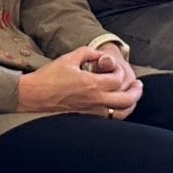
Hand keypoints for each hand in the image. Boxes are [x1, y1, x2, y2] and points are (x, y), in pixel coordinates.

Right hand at [15, 46, 143, 118]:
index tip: (116, 68)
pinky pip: (108, 119)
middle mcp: (94, 99)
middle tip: (139, 85)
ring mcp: (91, 111)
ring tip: (132, 98)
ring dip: (130, 105)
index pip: (118, 79)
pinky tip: (117, 106)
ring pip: (120, 114)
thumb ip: (88, 52)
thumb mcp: (69, 58)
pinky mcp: (86, 118)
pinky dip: (117, 113)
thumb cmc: (49, 76)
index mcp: (91, 83)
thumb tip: (100, 54)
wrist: (33, 95)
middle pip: (126, 100)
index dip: (121, 72)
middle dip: (136, 92)